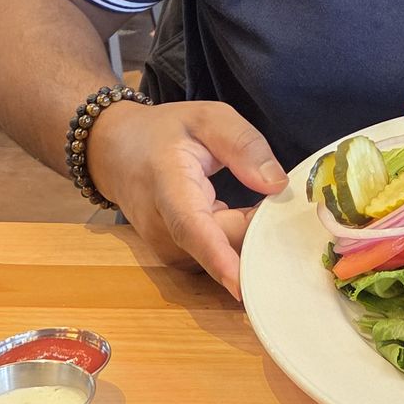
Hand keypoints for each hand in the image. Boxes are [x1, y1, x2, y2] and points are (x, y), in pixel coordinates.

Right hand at [85, 100, 287, 299]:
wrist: (115, 153)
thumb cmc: (164, 134)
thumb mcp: (207, 118)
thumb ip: (244, 145)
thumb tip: (276, 184)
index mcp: (167, 185)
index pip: (191, 226)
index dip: (217, 256)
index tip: (239, 285)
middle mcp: (162, 227)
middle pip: (221, 245)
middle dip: (262, 234)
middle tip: (288, 207)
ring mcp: (167, 248)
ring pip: (224, 256)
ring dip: (252, 239)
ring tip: (266, 207)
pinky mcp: (177, 258)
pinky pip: (219, 258)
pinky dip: (241, 244)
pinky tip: (250, 219)